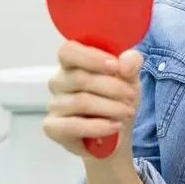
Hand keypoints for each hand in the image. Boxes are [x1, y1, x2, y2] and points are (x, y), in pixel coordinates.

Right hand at [43, 41, 142, 162]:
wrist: (117, 131)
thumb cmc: (118, 99)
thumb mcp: (131, 77)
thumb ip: (131, 63)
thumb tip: (124, 64)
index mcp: (72, 63)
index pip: (69, 51)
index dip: (91, 58)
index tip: (115, 67)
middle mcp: (59, 82)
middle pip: (80, 78)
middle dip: (112, 87)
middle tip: (131, 96)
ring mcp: (54, 105)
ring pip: (80, 102)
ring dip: (110, 108)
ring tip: (126, 112)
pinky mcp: (53, 128)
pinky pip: (73, 126)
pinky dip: (98, 126)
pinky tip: (114, 126)